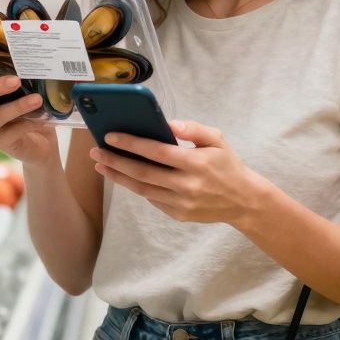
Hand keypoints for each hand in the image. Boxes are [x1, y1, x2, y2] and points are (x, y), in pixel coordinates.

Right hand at [0, 58, 59, 167]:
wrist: (40, 142)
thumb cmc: (28, 108)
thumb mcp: (25, 90)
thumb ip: (21, 76)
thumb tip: (33, 61)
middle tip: (16, 80)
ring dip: (17, 106)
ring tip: (37, 99)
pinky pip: (11, 132)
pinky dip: (27, 123)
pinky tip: (41, 119)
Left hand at [91, 120, 266, 224]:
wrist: (244, 201)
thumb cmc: (227, 165)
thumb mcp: (218, 140)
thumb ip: (194, 129)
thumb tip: (169, 124)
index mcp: (196, 163)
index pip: (157, 152)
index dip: (131, 144)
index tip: (110, 136)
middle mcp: (186, 185)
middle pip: (142, 173)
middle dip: (115, 161)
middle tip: (96, 152)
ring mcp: (181, 203)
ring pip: (142, 189)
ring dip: (119, 176)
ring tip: (101, 165)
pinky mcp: (178, 214)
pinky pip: (152, 199)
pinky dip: (137, 187)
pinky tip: (124, 176)